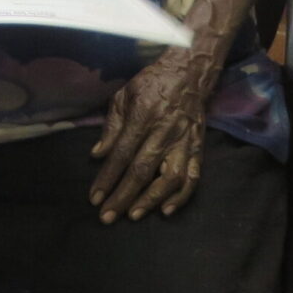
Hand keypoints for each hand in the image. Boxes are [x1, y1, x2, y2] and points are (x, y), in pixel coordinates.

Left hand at [88, 52, 215, 223]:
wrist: (189, 74)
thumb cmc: (151, 84)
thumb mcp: (124, 96)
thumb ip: (111, 126)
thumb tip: (97, 155)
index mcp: (142, 117)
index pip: (121, 154)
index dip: (107, 178)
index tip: (95, 199)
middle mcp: (164, 132)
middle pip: (142, 171)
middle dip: (122, 197)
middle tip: (107, 218)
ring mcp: (183, 142)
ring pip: (169, 178)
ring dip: (151, 200)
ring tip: (133, 215)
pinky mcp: (198, 148)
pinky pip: (193, 177)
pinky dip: (181, 197)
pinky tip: (166, 210)